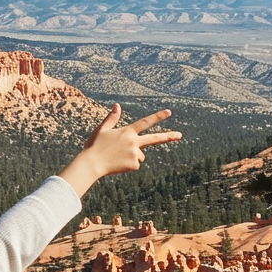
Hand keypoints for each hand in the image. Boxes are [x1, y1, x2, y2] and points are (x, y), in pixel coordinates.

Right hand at [58, 104, 181, 198]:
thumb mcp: (102, 130)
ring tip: (117, 157)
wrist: (91, 164)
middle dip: (168, 136)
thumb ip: (111, 118)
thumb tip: (117, 105)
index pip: (145, 122)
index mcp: (127, 132)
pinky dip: (128, 165)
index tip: (168, 112)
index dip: (158, 117)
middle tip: (180, 135)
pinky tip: (117, 164)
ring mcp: (135, 154)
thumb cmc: (94, 146)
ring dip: (132, 156)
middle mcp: (134, 142)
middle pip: (155, 139)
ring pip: (140, 155)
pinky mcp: (134, 165)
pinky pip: (135, 164)